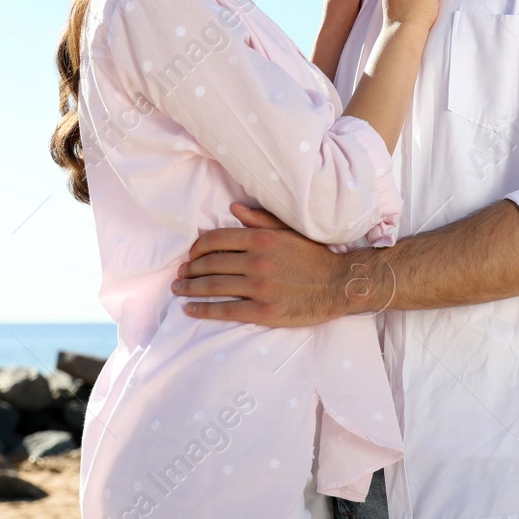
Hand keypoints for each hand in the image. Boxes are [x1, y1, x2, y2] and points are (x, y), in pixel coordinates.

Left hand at [171, 202, 373, 326]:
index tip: (190, 255)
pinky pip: (225, 310)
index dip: (197, 248)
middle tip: (179, 274)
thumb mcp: (289, 232)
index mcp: (261, 239)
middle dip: (190, 269)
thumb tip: (233, 208)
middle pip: (210, 264)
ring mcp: (259, 287)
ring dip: (190, 288)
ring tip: (179, 289)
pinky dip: (203, 310)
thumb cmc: (315, 256)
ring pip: (213, 286)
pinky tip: (190, 309)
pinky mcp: (263, 311)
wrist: (340, 284)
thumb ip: (260, 220)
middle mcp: (256, 261)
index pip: (216, 239)